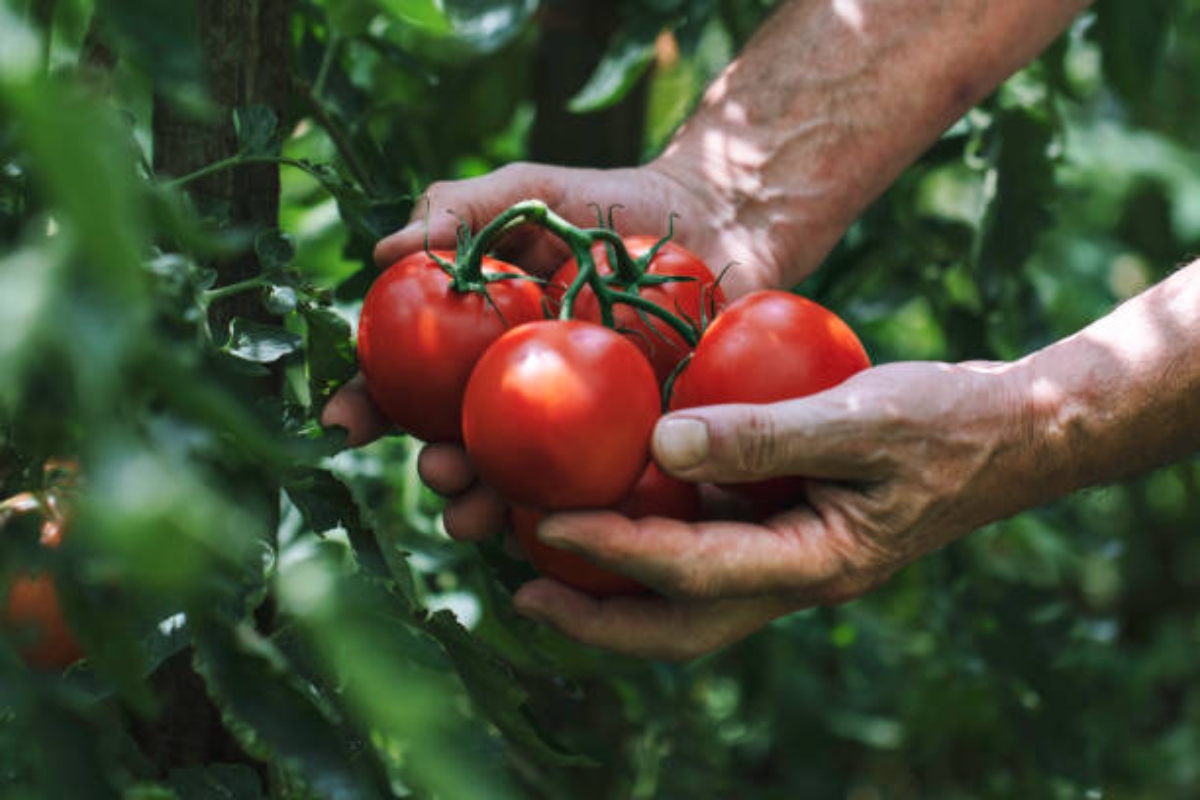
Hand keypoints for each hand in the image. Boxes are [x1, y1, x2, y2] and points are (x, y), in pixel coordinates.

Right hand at [325, 161, 787, 538]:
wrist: (720, 216)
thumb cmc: (614, 201)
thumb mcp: (529, 190)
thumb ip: (461, 209)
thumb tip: (381, 255)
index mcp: (484, 343)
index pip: (413, 381)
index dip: (372, 404)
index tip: (344, 425)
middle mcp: (523, 391)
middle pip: (464, 444)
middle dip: (438, 470)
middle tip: (438, 472)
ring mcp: (582, 422)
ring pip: (525, 480)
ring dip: (491, 505)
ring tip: (478, 514)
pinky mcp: (643, 440)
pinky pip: (605, 486)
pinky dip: (580, 513)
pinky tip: (561, 526)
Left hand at [512, 360, 1057, 660]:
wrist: (1010, 434)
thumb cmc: (948, 422)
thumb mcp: (861, 418)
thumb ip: (764, 435)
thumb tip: (660, 445)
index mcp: (814, 564)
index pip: (692, 574)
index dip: (613, 554)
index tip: (544, 528)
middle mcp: (793, 576)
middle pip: (679, 626)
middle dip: (598, 620)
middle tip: (522, 592)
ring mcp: (790, 557)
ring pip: (688, 596)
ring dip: (617, 584)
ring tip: (546, 554)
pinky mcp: (787, 528)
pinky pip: (708, 548)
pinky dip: (655, 538)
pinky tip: (621, 497)